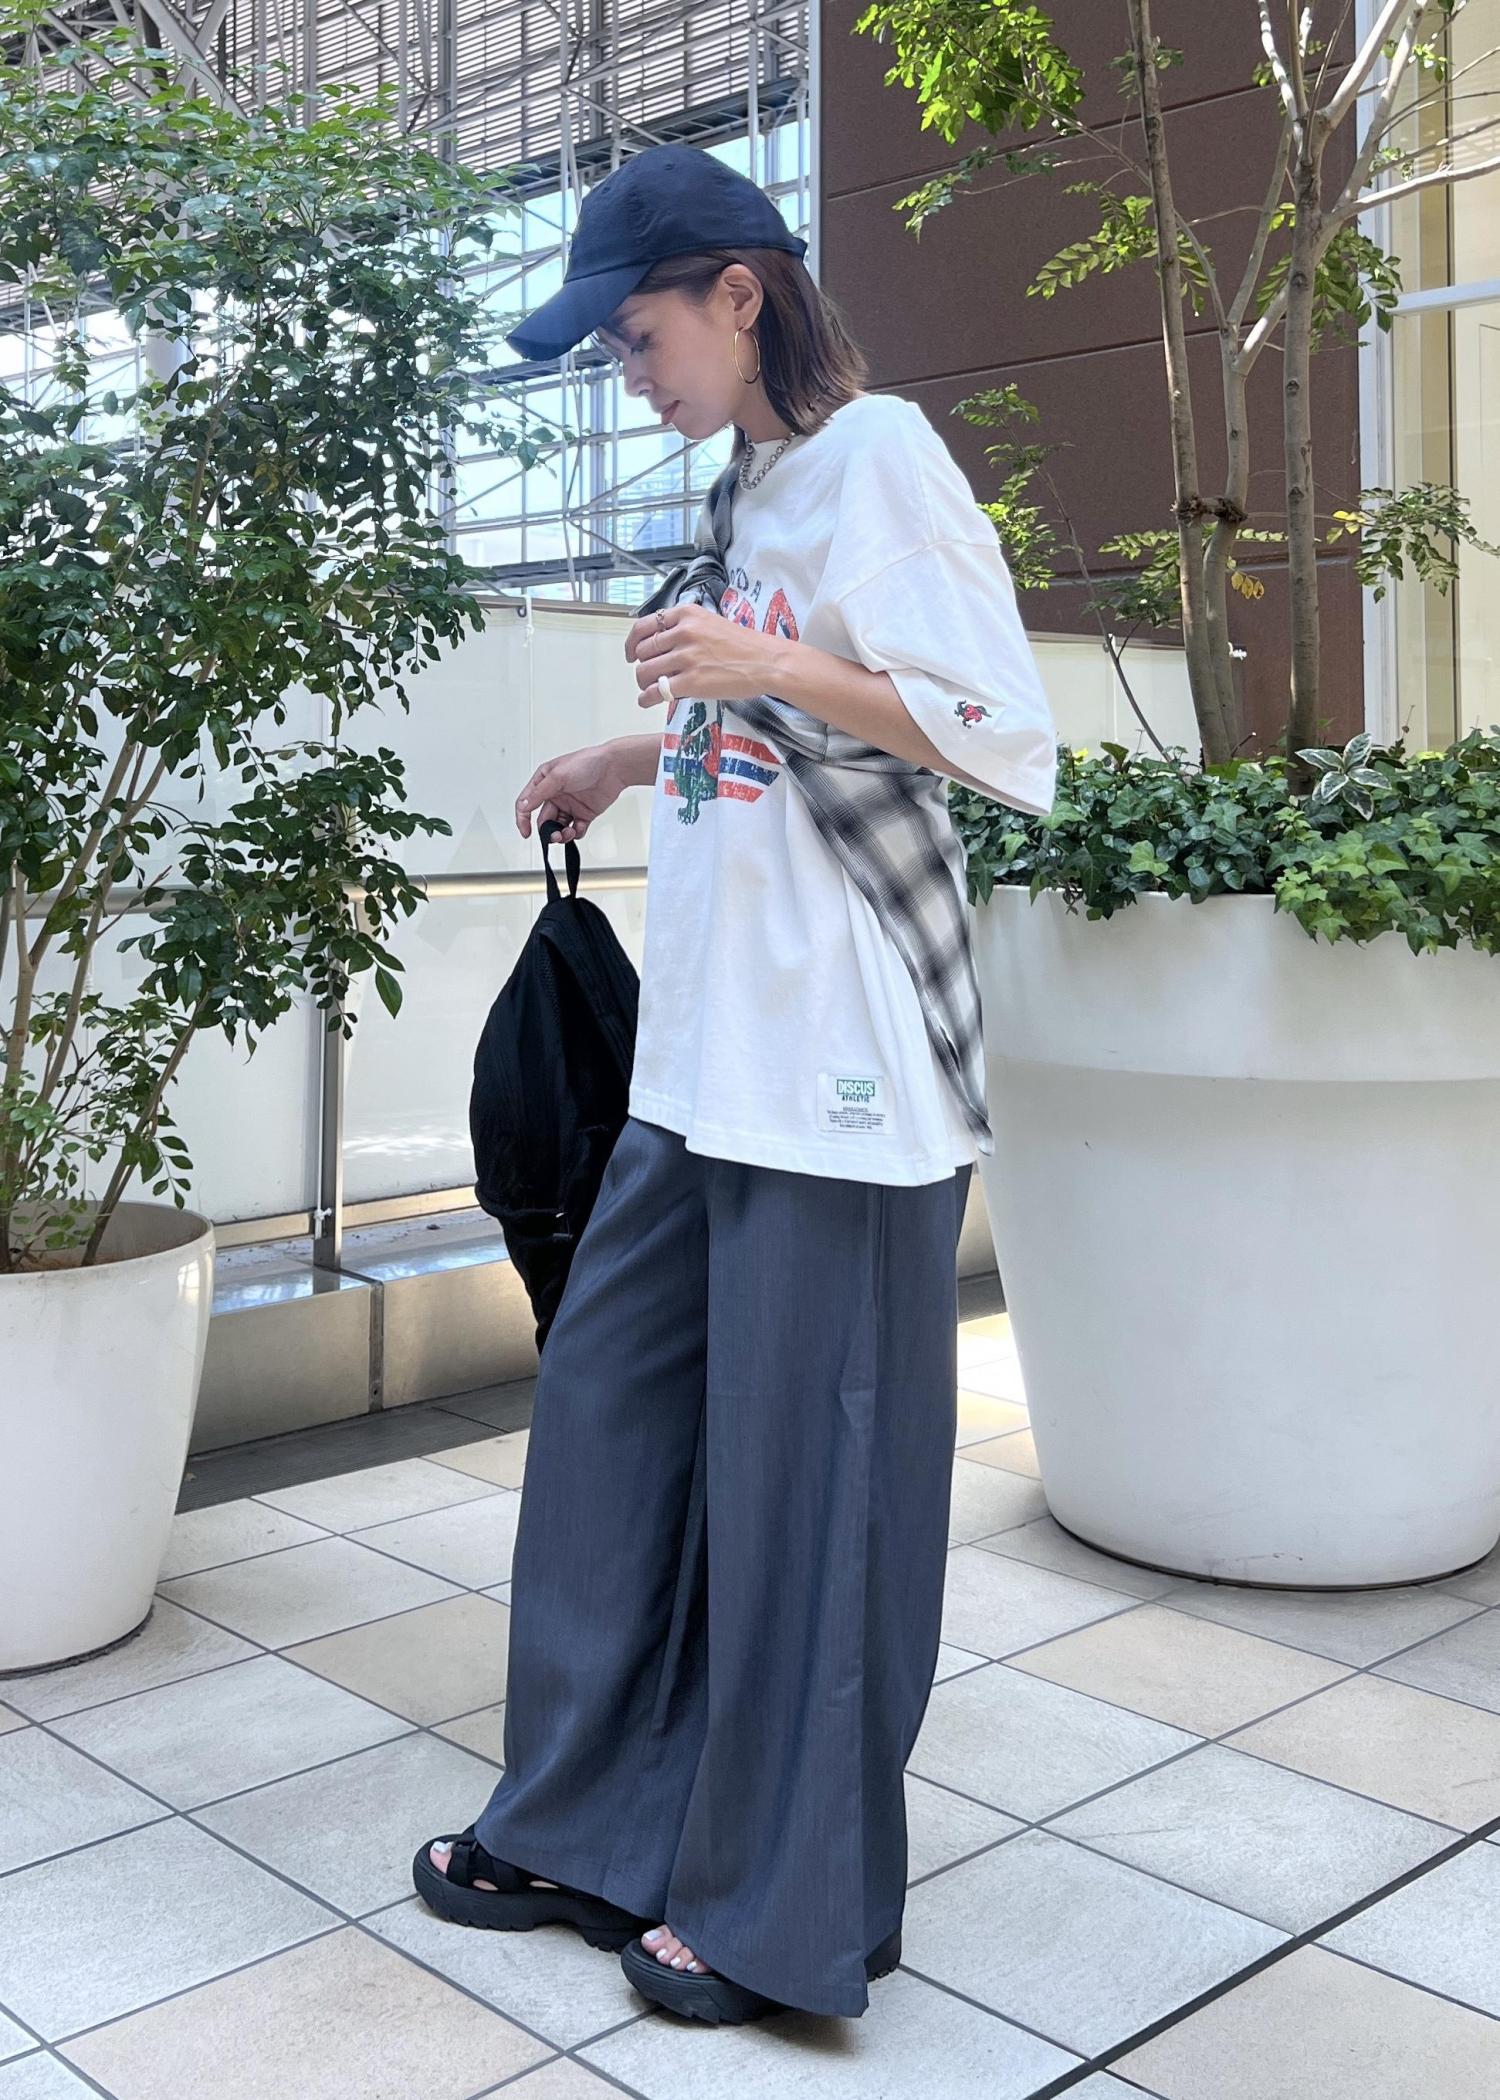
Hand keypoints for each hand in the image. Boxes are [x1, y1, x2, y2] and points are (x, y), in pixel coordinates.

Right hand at [515, 742, 629, 842]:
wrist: (614, 767)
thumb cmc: (587, 762)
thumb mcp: (558, 776)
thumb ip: (539, 793)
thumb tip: (524, 806)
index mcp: (544, 782)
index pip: (527, 804)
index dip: (523, 819)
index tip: (526, 832)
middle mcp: (556, 795)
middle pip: (544, 820)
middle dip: (547, 831)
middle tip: (553, 836)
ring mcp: (570, 805)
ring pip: (559, 827)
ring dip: (561, 834)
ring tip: (567, 833)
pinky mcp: (584, 813)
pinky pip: (576, 829)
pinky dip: (576, 833)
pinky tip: (578, 828)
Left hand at [626, 603, 784, 708]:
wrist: (766, 662)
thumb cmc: (743, 645)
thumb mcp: (710, 622)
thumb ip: (684, 628)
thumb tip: (660, 643)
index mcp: (686, 614)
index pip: (644, 626)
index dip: (632, 642)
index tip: (631, 653)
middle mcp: (683, 633)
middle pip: (644, 651)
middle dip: (642, 664)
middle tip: (649, 674)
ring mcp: (687, 657)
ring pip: (646, 671)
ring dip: (643, 682)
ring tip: (650, 688)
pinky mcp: (692, 682)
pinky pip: (657, 691)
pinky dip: (646, 698)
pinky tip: (646, 701)